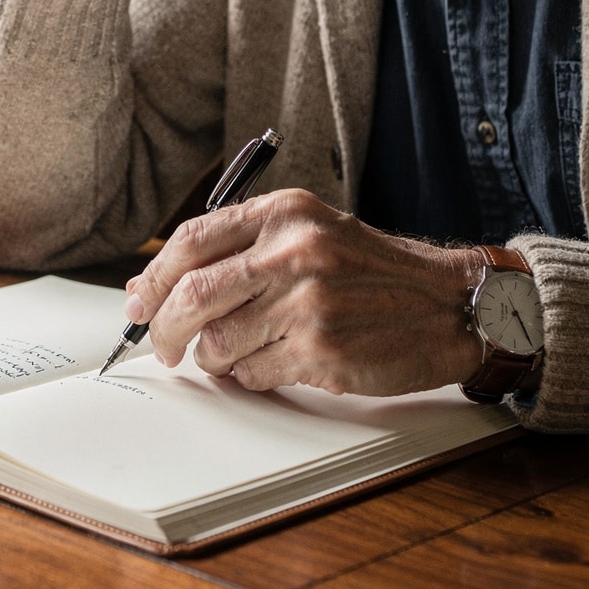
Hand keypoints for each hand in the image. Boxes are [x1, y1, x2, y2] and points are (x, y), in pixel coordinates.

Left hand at [123, 189, 485, 396]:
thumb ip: (236, 251)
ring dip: (213, 359)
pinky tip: (272, 363)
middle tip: (163, 346)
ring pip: (217, 343)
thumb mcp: (308, 234)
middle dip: (164, 328)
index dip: (153, 278)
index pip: (190, 241)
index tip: (139, 302)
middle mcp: (293, 251)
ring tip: (235, 354)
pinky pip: (252, 373)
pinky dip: (249, 376)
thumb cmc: (372, 271)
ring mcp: (307, 302)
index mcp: (284, 212)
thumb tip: (150, 286)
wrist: (450, 304)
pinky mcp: (321, 350)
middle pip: (191, 295)